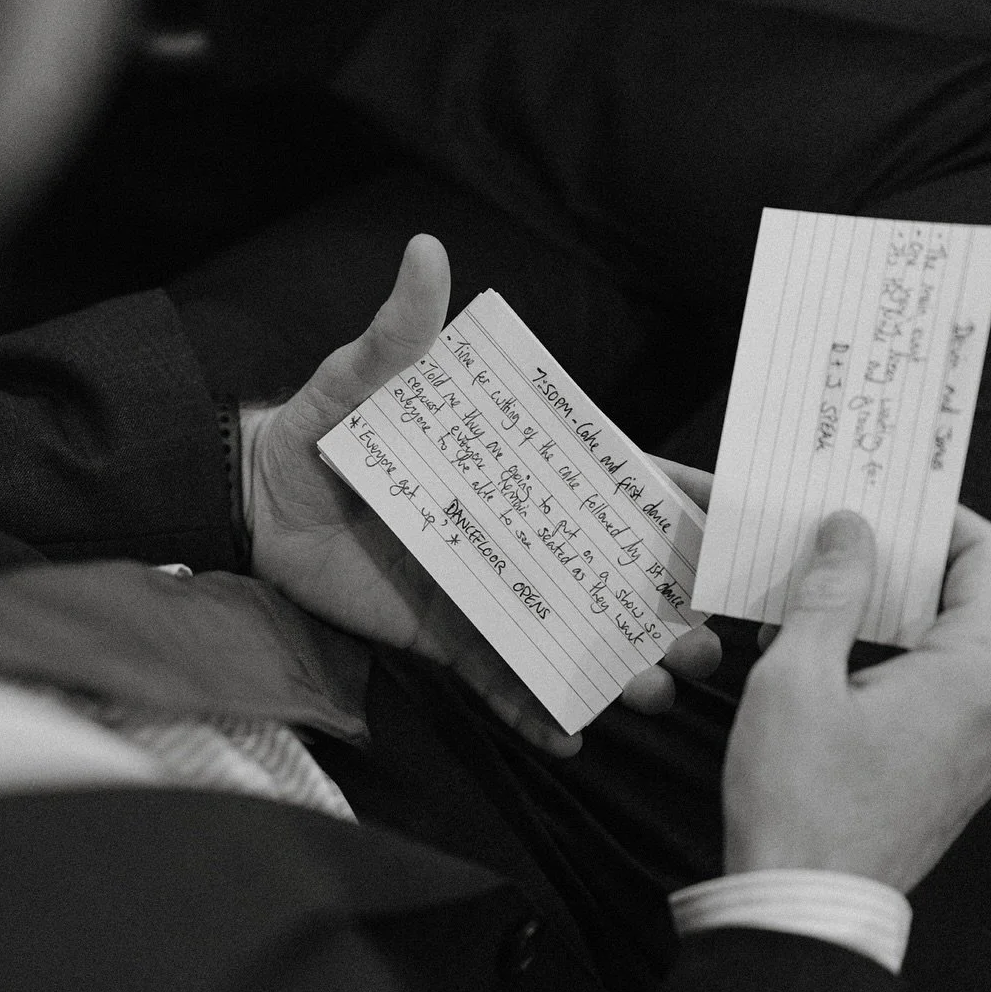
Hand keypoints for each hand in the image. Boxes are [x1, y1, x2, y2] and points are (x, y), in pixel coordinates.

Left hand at [242, 234, 718, 754]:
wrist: (254, 504)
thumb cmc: (318, 431)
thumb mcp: (362, 379)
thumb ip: (401, 332)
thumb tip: (426, 252)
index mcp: (515, 475)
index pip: (610, 487)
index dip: (677, 508)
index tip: (736, 531)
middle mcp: (515, 536)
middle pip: (608, 576)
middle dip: (664, 610)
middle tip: (703, 642)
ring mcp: (486, 591)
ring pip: (566, 637)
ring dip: (614, 669)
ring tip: (652, 696)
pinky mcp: (446, 635)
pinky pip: (496, 679)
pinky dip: (530, 712)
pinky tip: (567, 739)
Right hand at [722, 506, 990, 891]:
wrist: (802, 911)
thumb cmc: (798, 798)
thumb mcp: (798, 676)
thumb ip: (831, 591)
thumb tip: (849, 529)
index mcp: (977, 676)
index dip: (942, 517)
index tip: (887, 501)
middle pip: (967, 604)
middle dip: (900, 568)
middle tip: (835, 543)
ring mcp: (980, 751)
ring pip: (944, 653)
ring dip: (884, 621)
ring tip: (810, 609)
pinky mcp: (951, 779)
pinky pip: (933, 698)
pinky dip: (888, 668)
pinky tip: (822, 669)